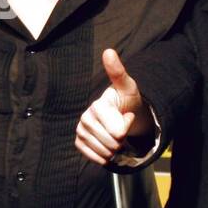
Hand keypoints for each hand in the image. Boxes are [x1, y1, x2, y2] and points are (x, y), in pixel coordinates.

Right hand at [75, 49, 150, 165]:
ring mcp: (81, 130)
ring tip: (116, 136)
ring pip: (104, 152)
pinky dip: (103, 156)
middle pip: (112, 143)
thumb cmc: (126, 100)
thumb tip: (108, 51)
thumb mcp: (127, 86)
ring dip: (115, 149)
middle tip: (122, 128)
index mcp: (97, 105)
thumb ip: (118, 72)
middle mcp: (85, 117)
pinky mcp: (79, 141)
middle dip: (122, 140)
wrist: (122, 114)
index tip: (127, 115)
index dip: (127, 127)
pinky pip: (93, 156)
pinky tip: (107, 146)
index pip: (118, 132)